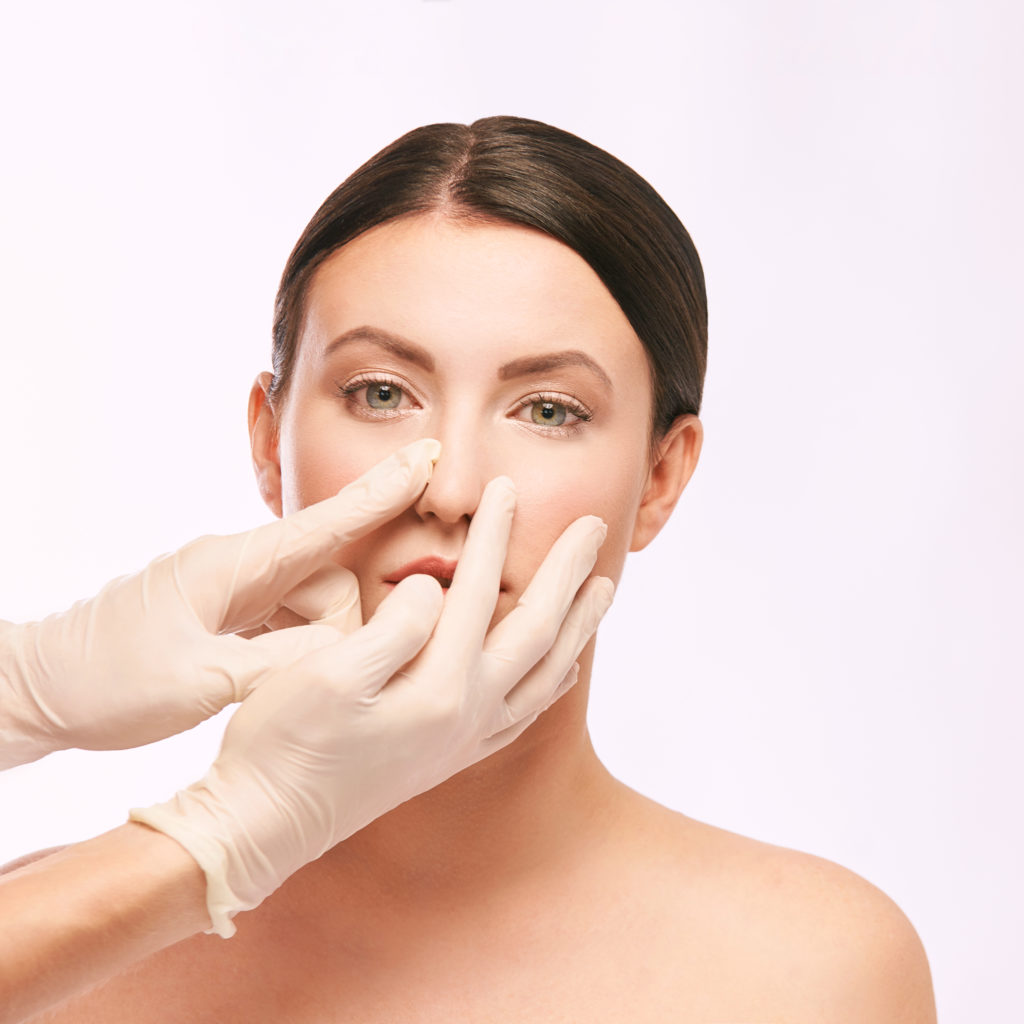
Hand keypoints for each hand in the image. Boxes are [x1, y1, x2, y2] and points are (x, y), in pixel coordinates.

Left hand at [0, 439, 441, 769]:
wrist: (33, 691)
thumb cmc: (104, 684)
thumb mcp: (199, 683)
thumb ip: (283, 666)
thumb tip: (347, 653)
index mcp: (233, 566)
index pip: (327, 523)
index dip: (384, 491)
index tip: (427, 454)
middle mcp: (239, 569)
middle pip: (328, 583)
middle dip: (336, 629)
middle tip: (287, 676)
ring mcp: (232, 592)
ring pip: (310, 608)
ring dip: (308, 650)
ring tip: (259, 690)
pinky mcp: (225, 618)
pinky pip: (284, 624)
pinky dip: (290, 652)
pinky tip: (267, 682)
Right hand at [130, 476, 613, 936]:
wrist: (264, 826)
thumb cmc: (282, 743)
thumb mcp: (327, 673)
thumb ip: (395, 627)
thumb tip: (435, 589)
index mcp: (439, 689)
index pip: (479, 593)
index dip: (494, 536)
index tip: (508, 488)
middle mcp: (468, 717)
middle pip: (536, 630)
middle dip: (566, 573)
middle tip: (593, 525)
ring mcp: (464, 741)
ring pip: (545, 674)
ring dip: (577, 625)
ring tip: (602, 589)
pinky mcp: (451, 757)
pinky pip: (524, 714)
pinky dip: (552, 684)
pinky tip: (563, 671)